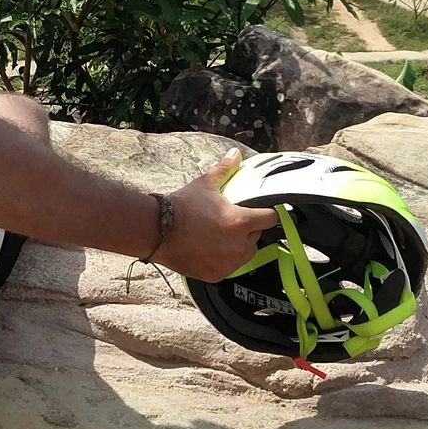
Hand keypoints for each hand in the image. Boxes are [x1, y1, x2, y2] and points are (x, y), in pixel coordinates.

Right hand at [157, 148, 276, 281]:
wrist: (157, 230)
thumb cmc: (183, 206)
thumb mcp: (205, 185)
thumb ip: (225, 169)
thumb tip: (235, 154)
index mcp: (241, 221)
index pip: (270, 218)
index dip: (266, 213)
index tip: (259, 211)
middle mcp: (239, 245)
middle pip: (257, 236)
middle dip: (248, 229)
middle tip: (231, 222)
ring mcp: (228, 263)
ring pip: (245, 254)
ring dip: (239, 246)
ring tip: (220, 237)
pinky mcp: (217, 275)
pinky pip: (229, 267)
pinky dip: (223, 260)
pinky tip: (209, 250)